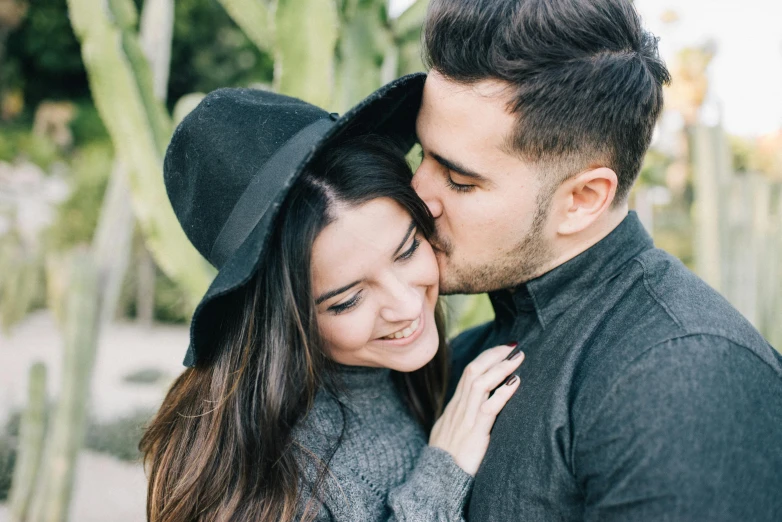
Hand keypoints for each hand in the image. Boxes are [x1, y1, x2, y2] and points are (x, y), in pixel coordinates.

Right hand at [429, 343, 523, 475]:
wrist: (438, 481)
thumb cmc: (446, 461)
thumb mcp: (449, 433)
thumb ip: (460, 418)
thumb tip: (474, 409)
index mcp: (454, 407)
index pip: (468, 373)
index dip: (485, 358)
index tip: (501, 349)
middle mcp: (458, 408)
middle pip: (474, 371)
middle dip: (494, 355)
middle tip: (513, 345)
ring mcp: (465, 419)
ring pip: (480, 383)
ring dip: (501, 367)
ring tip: (518, 358)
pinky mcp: (475, 433)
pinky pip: (489, 407)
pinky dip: (503, 392)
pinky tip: (516, 382)